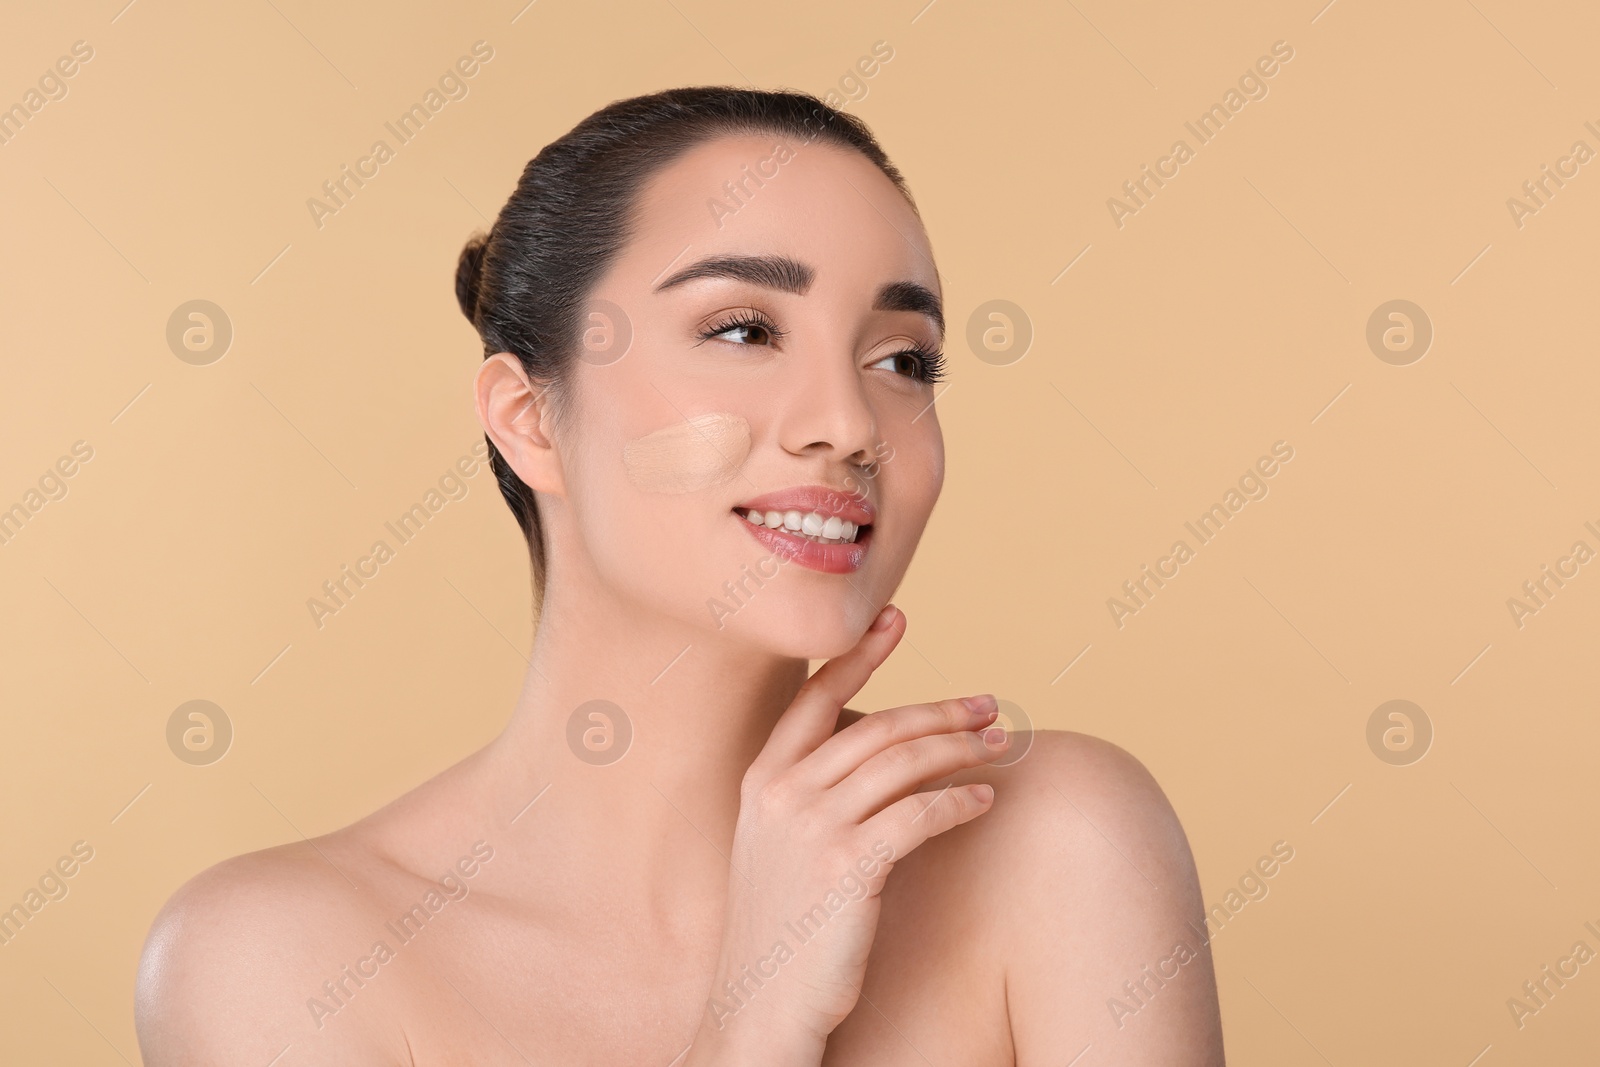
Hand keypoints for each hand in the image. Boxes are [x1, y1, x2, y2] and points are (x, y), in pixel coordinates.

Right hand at [686, 604, 1007, 1063]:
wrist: (758, 1004)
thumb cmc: (779, 928)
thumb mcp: (775, 846)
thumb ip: (808, 796)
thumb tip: (874, 760)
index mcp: (762, 779)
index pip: (815, 697)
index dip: (859, 654)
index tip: (896, 618)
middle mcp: (784, 792)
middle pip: (879, 727)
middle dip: (942, 710)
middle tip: (989, 706)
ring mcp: (814, 827)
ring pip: (904, 763)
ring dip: (961, 749)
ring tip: (1000, 748)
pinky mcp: (847, 866)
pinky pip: (918, 814)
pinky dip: (957, 801)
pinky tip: (983, 801)